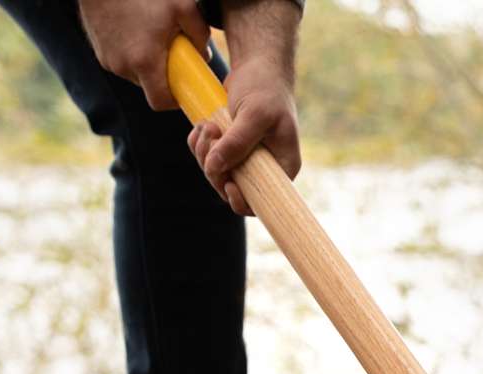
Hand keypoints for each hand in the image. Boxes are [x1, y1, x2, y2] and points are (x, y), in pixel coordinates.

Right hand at [79, 0, 209, 110]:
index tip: (184, 88)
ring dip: (147, 64)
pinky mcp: (97, 48)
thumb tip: (204, 54)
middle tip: (172, 55)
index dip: (174, 100)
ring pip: (135, 74)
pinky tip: (137, 32)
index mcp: (144, 63)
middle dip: (163, 77)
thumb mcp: (182, 6)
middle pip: (149, 88)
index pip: (161, 103)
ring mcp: (107, 58)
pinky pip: (121, 60)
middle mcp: (123, 66)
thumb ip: (199, 33)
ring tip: (153, 39)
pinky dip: (131, 54)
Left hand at [187, 56, 299, 215]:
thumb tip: (215, 167)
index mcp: (282, 168)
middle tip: (211, 136)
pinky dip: (200, 144)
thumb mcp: (254, 114)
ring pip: (217, 173)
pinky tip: (203, 125)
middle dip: (215, 168)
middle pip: (233, 189)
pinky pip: (209, 158)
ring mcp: (246, 159)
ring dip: (203, 153)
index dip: (242, 201)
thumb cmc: (266, 88)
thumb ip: (236, 142)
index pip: (262, 201)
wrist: (258, 64)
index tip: (229, 184)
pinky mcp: (230, 147)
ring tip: (207, 126)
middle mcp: (266, 168)